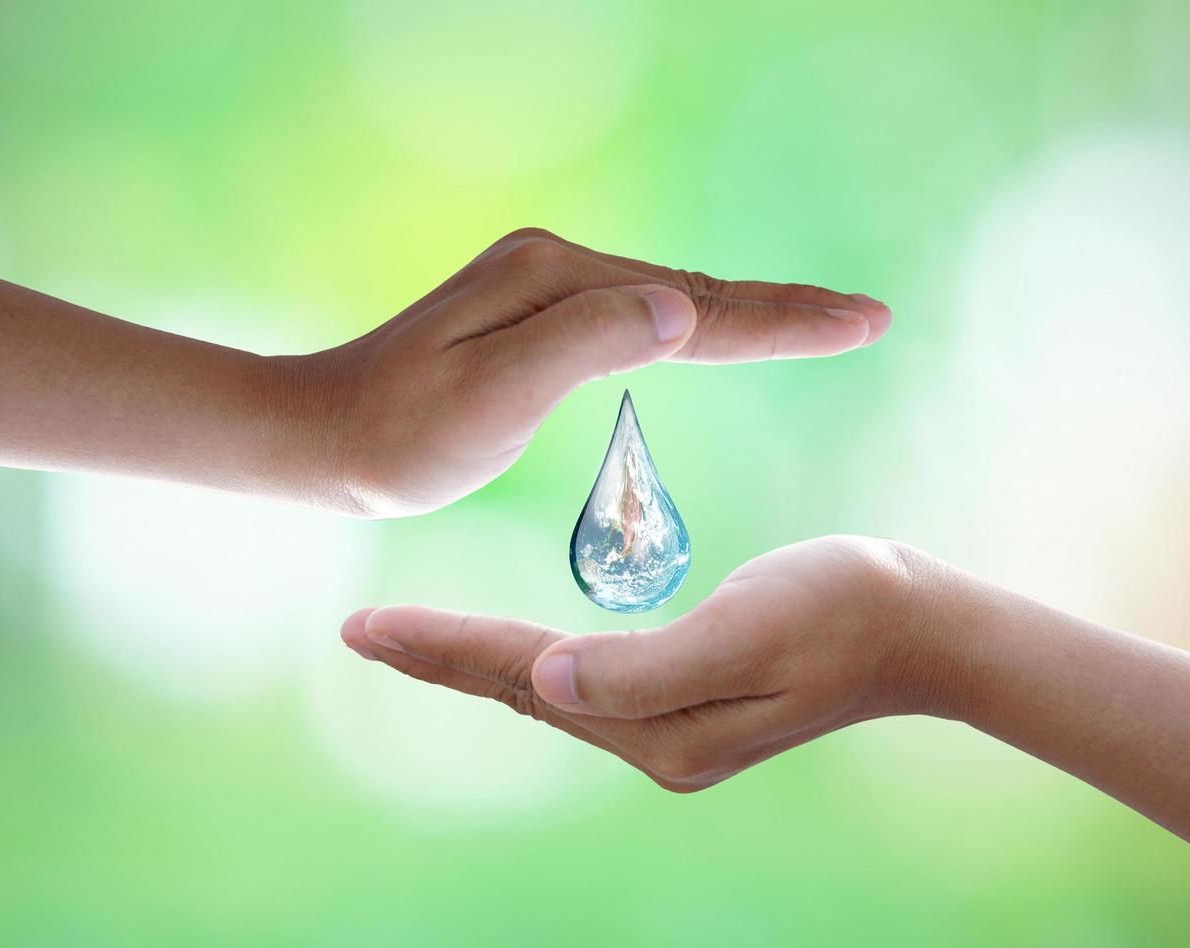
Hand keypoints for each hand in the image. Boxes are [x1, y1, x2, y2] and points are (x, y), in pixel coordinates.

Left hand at [289, 229, 889, 516]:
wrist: (320, 434)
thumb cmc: (398, 436)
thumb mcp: (489, 395)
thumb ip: (584, 344)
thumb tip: (680, 307)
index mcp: (557, 284)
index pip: (696, 307)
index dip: (784, 319)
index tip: (864, 320)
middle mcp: (559, 270)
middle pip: (697, 293)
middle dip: (787, 308)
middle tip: (868, 315)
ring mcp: (549, 288)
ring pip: (675, 304)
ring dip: (752, 315)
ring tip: (825, 321)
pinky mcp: (539, 316)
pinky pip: (642, 320)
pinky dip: (699, 328)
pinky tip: (722, 334)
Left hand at [339, 536, 938, 790]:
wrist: (918, 626)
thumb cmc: (843, 609)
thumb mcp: (747, 630)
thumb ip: (646, 666)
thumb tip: (545, 679)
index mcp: (661, 729)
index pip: (524, 679)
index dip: (442, 650)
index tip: (364, 627)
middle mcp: (655, 739)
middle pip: (521, 691)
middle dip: (439, 659)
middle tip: (360, 630)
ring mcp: (671, 726)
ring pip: (546, 688)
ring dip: (474, 661)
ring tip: (408, 637)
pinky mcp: (687, 698)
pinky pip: (583, 679)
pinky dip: (529, 657)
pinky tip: (510, 646)